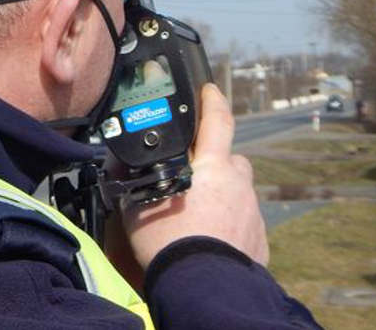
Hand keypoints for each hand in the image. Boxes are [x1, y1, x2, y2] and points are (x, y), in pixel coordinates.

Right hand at [121, 84, 268, 268]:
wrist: (201, 285)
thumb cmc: (166, 241)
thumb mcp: (137, 204)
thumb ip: (131, 179)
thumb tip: (116, 163)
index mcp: (212, 167)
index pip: (218, 120)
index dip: (213, 100)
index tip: (209, 91)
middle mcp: (238, 183)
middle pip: (231, 159)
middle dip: (216, 161)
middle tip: (195, 175)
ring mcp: (252, 211)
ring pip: (238, 192)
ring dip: (223, 196)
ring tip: (199, 214)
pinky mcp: (259, 239)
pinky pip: (243, 223)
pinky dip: (229, 225)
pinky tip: (210, 239)